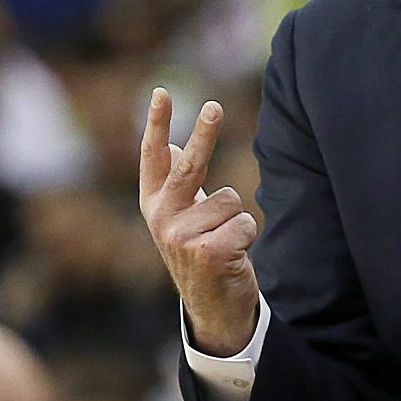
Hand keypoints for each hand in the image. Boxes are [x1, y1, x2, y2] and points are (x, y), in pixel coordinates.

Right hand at [139, 88, 259, 354]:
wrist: (212, 308)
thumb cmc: (200, 254)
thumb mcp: (179, 219)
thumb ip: (172, 184)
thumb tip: (168, 146)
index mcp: (153, 205)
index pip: (153, 157)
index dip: (156, 123)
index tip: (161, 92)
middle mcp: (162, 219)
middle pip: (189, 166)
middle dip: (205, 134)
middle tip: (215, 105)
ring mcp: (182, 236)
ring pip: (231, 199)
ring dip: (237, 219)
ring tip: (224, 242)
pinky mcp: (209, 251)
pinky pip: (245, 222)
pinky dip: (247, 237)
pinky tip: (232, 257)